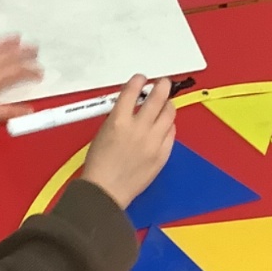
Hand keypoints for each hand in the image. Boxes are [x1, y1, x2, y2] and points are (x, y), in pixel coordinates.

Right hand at [81, 76, 176, 208]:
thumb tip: (132, 105)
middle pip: (158, 98)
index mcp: (118, 121)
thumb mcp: (103, 132)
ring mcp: (152, 142)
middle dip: (162, 86)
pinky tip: (165, 125)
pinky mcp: (162, 154)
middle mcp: (138, 128)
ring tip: (166, 104)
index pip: (133, 90)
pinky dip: (169, 126)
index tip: (141, 79)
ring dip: (168, 105)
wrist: (106, 191)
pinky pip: (171, 133)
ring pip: (169, 113)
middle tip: (163, 83)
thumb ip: (119, 116)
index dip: (139, 81)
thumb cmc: (99, 165)